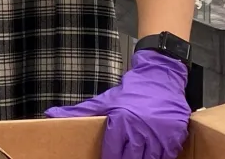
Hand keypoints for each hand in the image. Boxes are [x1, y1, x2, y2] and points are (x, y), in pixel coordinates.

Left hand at [45, 51, 190, 158]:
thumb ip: (80, 111)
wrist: (161, 75)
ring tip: (137, 155)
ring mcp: (159, 134)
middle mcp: (140, 129)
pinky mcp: (174, 136)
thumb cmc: (132, 90)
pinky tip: (153, 154)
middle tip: (123, 157)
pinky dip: (160, 158)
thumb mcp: (106, 99)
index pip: (112, 154)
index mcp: (121, 121)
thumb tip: (50, 115)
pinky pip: (167, 157)